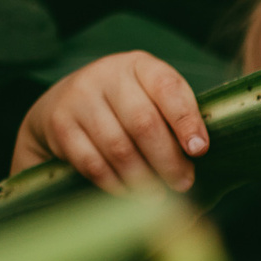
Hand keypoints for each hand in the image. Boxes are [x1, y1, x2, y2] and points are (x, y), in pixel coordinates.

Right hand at [14, 51, 209, 191]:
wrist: (63, 103)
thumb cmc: (124, 104)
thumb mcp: (150, 95)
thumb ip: (175, 114)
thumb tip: (198, 152)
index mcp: (139, 65)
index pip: (167, 87)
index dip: (186, 121)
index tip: (200, 150)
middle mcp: (107, 75)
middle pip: (143, 123)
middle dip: (168, 160)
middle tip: (183, 183)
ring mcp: (79, 99)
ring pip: (118, 148)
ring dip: (143, 179)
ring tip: (159, 196)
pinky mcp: (60, 126)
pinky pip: (93, 163)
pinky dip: (116, 185)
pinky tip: (131, 194)